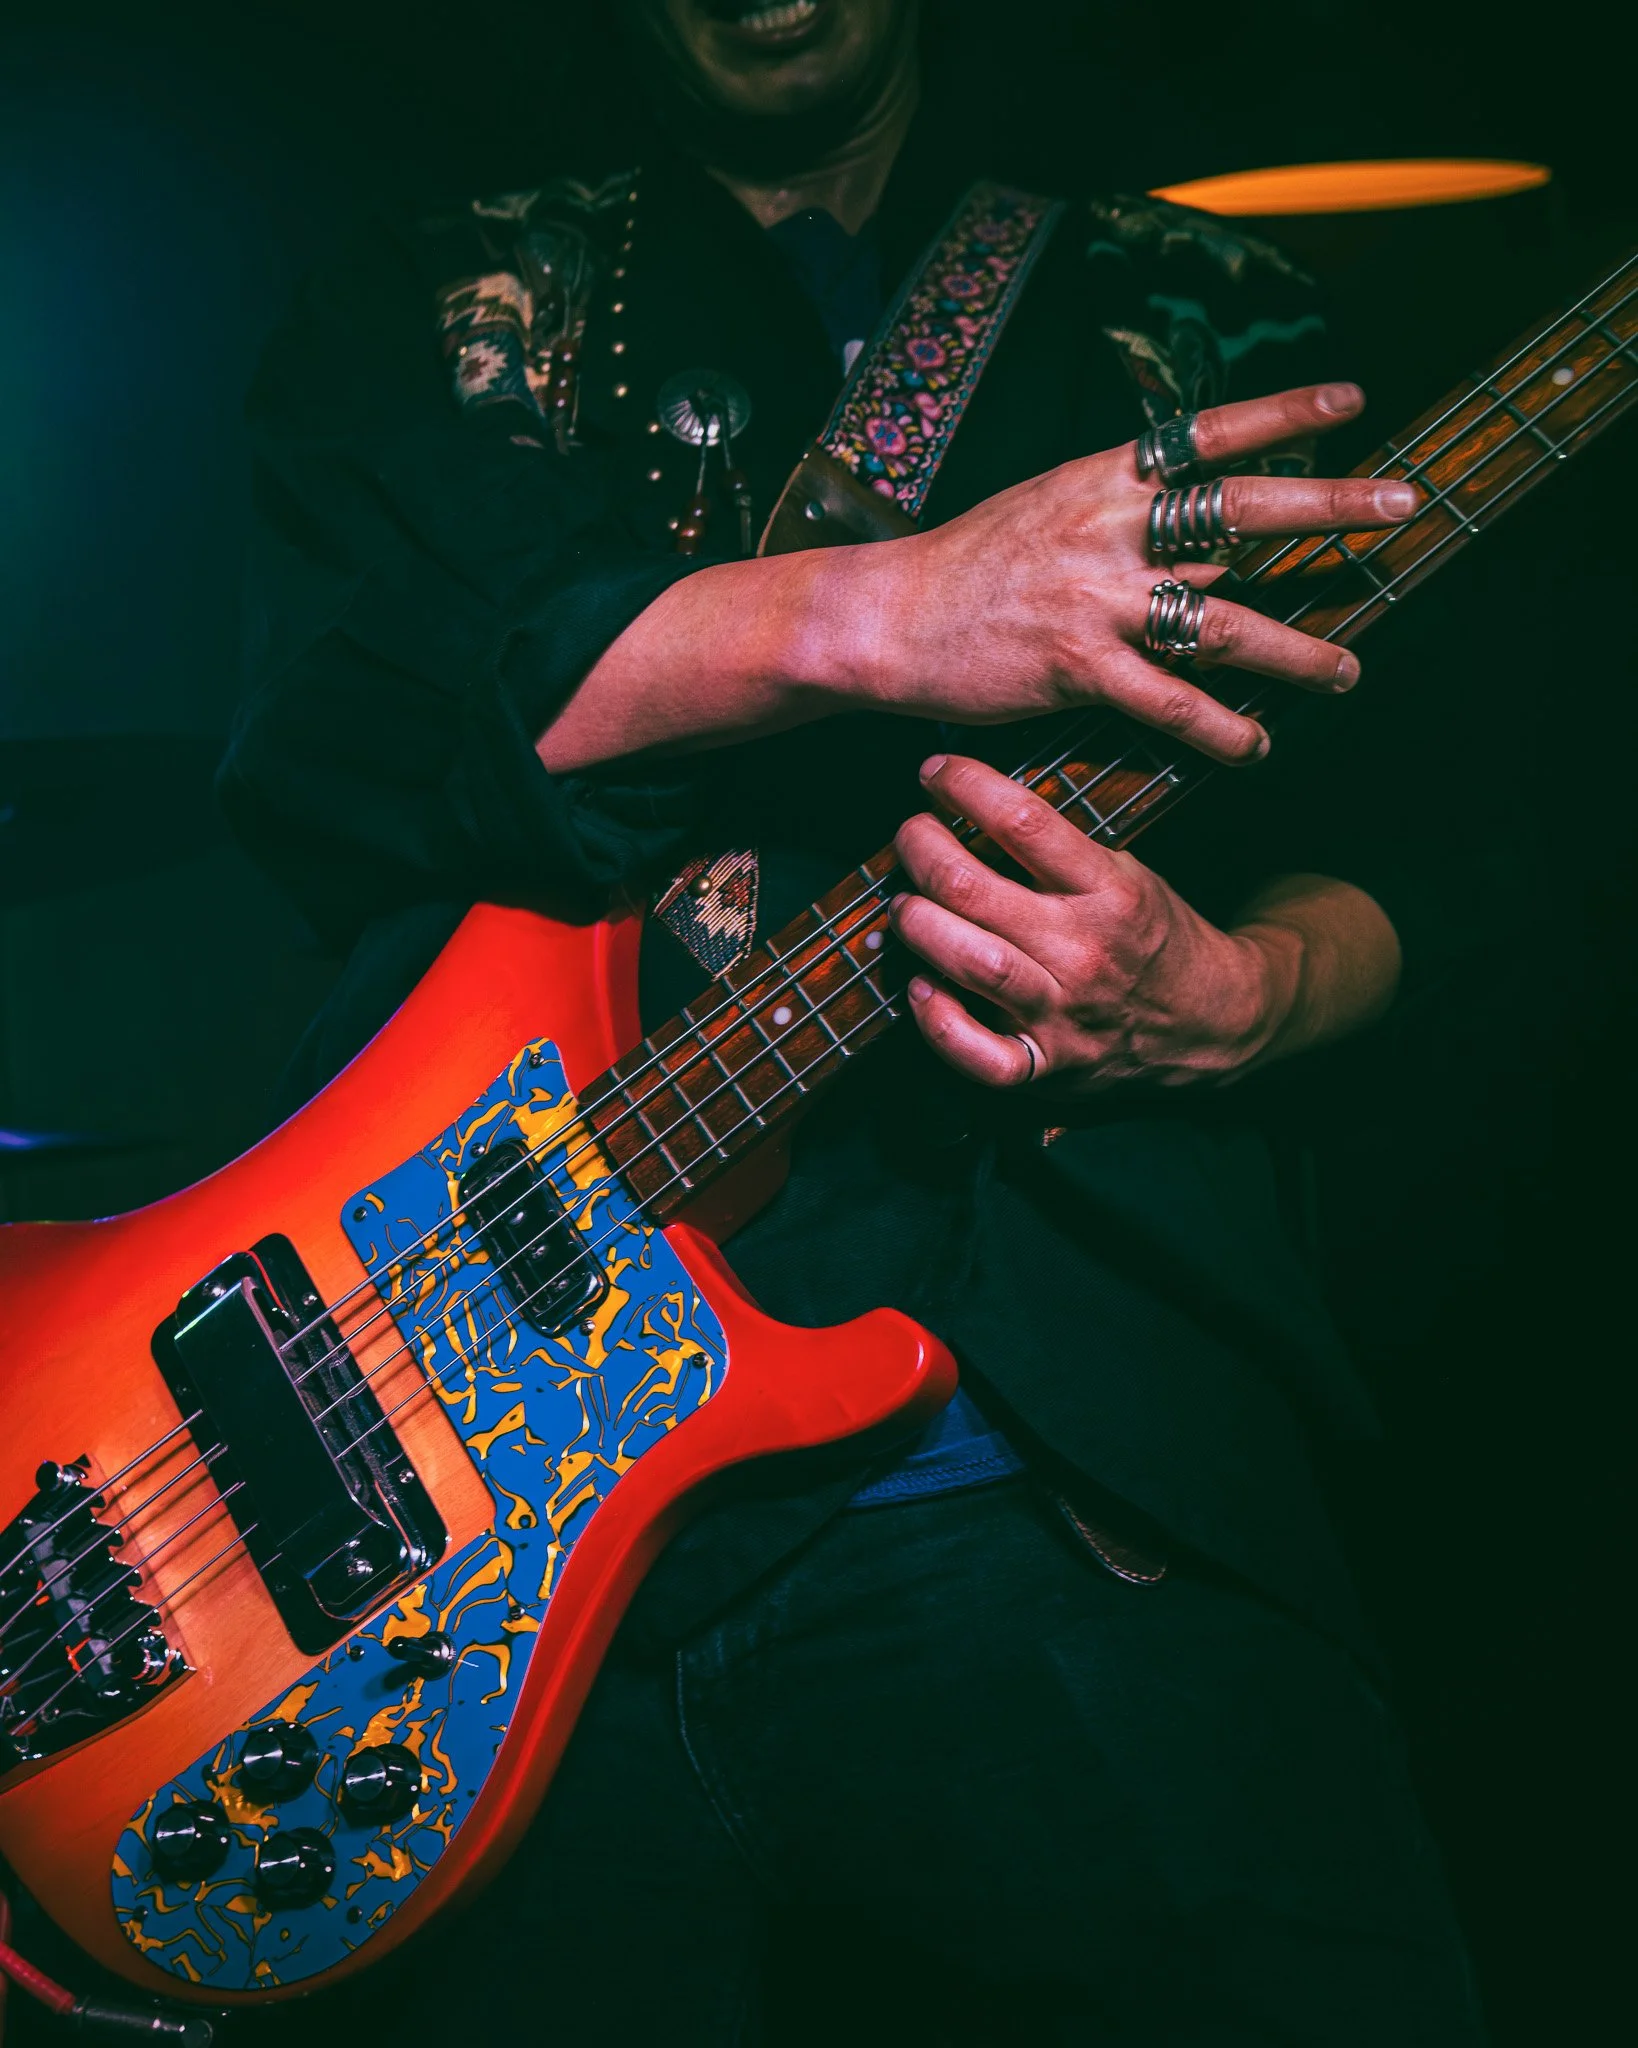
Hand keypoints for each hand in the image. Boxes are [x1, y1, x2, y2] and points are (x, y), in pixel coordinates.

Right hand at [843, 381, 1418, 764]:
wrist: (889, 618)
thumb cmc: (969, 567)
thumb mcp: (1047, 506)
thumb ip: (1123, 510)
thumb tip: (1200, 516)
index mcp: (1103, 479)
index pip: (1208, 434)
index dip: (1285, 414)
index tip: (1354, 404)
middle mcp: (1111, 529)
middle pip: (1244, 510)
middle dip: (1332, 507)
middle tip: (1402, 507)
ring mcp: (1098, 600)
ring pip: (1223, 620)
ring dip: (1297, 650)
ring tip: (1348, 673)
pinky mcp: (1078, 668)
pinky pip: (1168, 702)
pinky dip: (1219, 727)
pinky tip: (1255, 744)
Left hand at [890, 755, 1373, 1093]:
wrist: (1214, 1021)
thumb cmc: (1156, 938)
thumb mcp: (1128, 873)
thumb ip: (1061, 848)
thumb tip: (976, 806)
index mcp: (1109, 890)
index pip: (1023, 820)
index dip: (964, 785)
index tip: (936, 772)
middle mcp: (1081, 948)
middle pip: (970, 888)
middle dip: (921, 849)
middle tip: (911, 835)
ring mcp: (1061, 1010)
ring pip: (965, 960)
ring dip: (916, 922)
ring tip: (907, 904)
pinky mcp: (1047, 1064)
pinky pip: (977, 1054)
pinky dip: (937, 1021)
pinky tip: (921, 987)